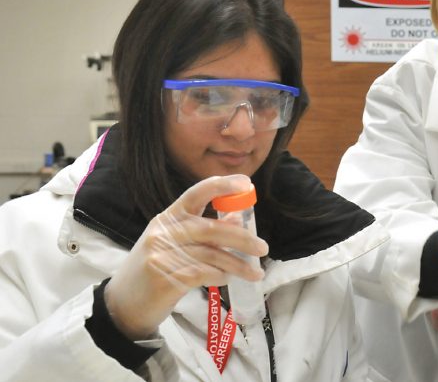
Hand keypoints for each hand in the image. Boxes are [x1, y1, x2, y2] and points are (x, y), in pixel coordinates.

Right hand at [105, 175, 269, 339]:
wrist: (123, 305)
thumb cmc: (154, 270)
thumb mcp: (174, 244)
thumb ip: (202, 231)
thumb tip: (237, 218)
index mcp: (167, 218)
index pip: (195, 193)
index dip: (221, 186)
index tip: (246, 183)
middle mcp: (162, 232)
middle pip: (211, 228)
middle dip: (242, 237)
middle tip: (263, 247)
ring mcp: (160, 255)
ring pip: (211, 254)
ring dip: (238, 264)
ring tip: (255, 273)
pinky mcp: (164, 278)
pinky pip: (203, 273)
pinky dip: (221, 276)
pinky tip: (228, 280)